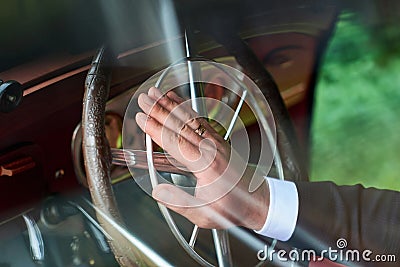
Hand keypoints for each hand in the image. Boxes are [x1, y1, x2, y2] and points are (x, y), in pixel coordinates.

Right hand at [135, 87, 268, 229]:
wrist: (256, 201)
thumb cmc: (231, 208)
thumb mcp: (203, 213)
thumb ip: (179, 202)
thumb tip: (157, 191)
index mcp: (205, 164)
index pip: (175, 141)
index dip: (156, 129)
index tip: (141, 118)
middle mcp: (210, 148)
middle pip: (180, 124)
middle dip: (159, 109)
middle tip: (143, 98)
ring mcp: (215, 142)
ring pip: (189, 118)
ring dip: (171, 104)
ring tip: (156, 93)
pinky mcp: (218, 140)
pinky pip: (199, 120)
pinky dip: (186, 108)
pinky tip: (178, 102)